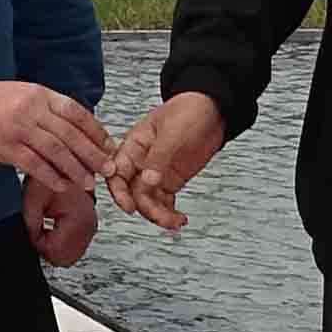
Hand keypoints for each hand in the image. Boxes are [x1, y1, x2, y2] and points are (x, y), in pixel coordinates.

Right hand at [0, 76, 114, 204]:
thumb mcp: (28, 94)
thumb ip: (52, 109)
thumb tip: (81, 129)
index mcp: (42, 95)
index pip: (76, 113)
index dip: (96, 131)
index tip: (109, 146)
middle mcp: (33, 110)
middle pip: (70, 134)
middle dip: (92, 154)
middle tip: (107, 169)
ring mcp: (20, 129)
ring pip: (55, 151)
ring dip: (75, 169)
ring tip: (88, 182)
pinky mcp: (6, 147)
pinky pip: (33, 164)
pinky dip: (50, 176)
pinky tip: (62, 185)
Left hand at [26, 177, 100, 266]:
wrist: (65, 160)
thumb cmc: (50, 171)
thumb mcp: (32, 198)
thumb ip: (30, 226)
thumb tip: (29, 244)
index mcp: (78, 219)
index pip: (54, 252)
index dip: (37, 244)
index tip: (31, 229)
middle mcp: (89, 224)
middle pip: (65, 259)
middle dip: (46, 248)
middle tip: (36, 230)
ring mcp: (91, 225)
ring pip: (70, 255)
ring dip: (54, 246)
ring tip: (44, 227)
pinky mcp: (88, 224)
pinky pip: (73, 246)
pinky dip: (61, 242)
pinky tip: (52, 228)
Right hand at [108, 89, 228, 232]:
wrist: (214, 110)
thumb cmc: (189, 110)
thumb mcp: (172, 132)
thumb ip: (159, 158)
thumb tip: (147, 181)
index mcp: (134, 145)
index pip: (116, 172)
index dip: (119, 191)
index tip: (129, 206)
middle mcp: (140, 162)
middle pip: (131, 192)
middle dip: (144, 207)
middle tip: (160, 216)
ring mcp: (155, 173)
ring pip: (147, 201)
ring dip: (158, 215)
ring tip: (174, 221)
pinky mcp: (170, 181)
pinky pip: (163, 202)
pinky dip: (169, 214)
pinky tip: (178, 220)